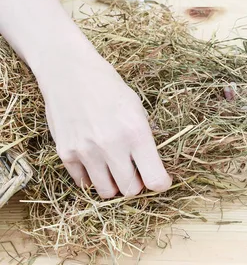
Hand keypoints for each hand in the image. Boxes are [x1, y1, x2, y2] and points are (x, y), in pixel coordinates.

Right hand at [38, 50, 171, 198]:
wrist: (70, 73)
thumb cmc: (109, 88)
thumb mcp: (137, 108)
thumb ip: (144, 139)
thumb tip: (151, 167)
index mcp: (136, 132)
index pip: (155, 179)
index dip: (161, 183)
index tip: (161, 180)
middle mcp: (112, 146)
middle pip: (130, 190)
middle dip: (137, 185)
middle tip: (136, 173)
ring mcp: (86, 152)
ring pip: (106, 192)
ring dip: (115, 185)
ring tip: (116, 170)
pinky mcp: (66, 153)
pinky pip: (83, 182)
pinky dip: (92, 178)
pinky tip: (97, 163)